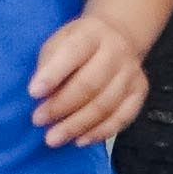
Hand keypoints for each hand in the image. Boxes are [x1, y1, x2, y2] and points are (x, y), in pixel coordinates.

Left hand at [30, 15, 151, 147]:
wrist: (119, 36)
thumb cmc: (79, 44)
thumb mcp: (59, 41)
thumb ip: (49, 64)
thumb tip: (41, 95)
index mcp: (92, 33)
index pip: (73, 52)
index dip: (53, 74)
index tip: (33, 93)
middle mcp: (116, 51)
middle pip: (90, 84)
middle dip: (61, 106)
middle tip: (38, 121)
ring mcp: (131, 73)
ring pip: (105, 105)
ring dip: (77, 125)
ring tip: (53, 138)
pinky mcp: (139, 91)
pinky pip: (122, 117)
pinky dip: (100, 132)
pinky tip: (80, 140)